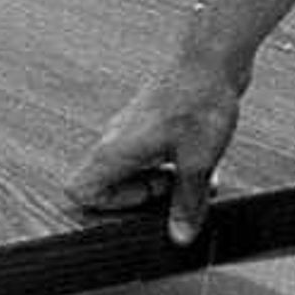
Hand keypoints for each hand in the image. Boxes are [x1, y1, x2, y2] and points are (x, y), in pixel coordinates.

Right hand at [63, 11, 248, 244]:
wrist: (213, 57)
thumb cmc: (198, 102)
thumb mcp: (197, 162)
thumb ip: (186, 203)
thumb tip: (180, 237)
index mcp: (114, 150)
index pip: (80, 191)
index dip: (111, 206)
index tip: (149, 202)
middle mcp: (117, 139)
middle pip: (111, 184)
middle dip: (148, 195)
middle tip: (179, 191)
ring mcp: (135, 128)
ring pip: (138, 168)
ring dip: (168, 180)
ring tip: (201, 180)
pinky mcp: (155, 120)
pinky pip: (156, 153)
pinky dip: (177, 163)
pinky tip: (207, 161)